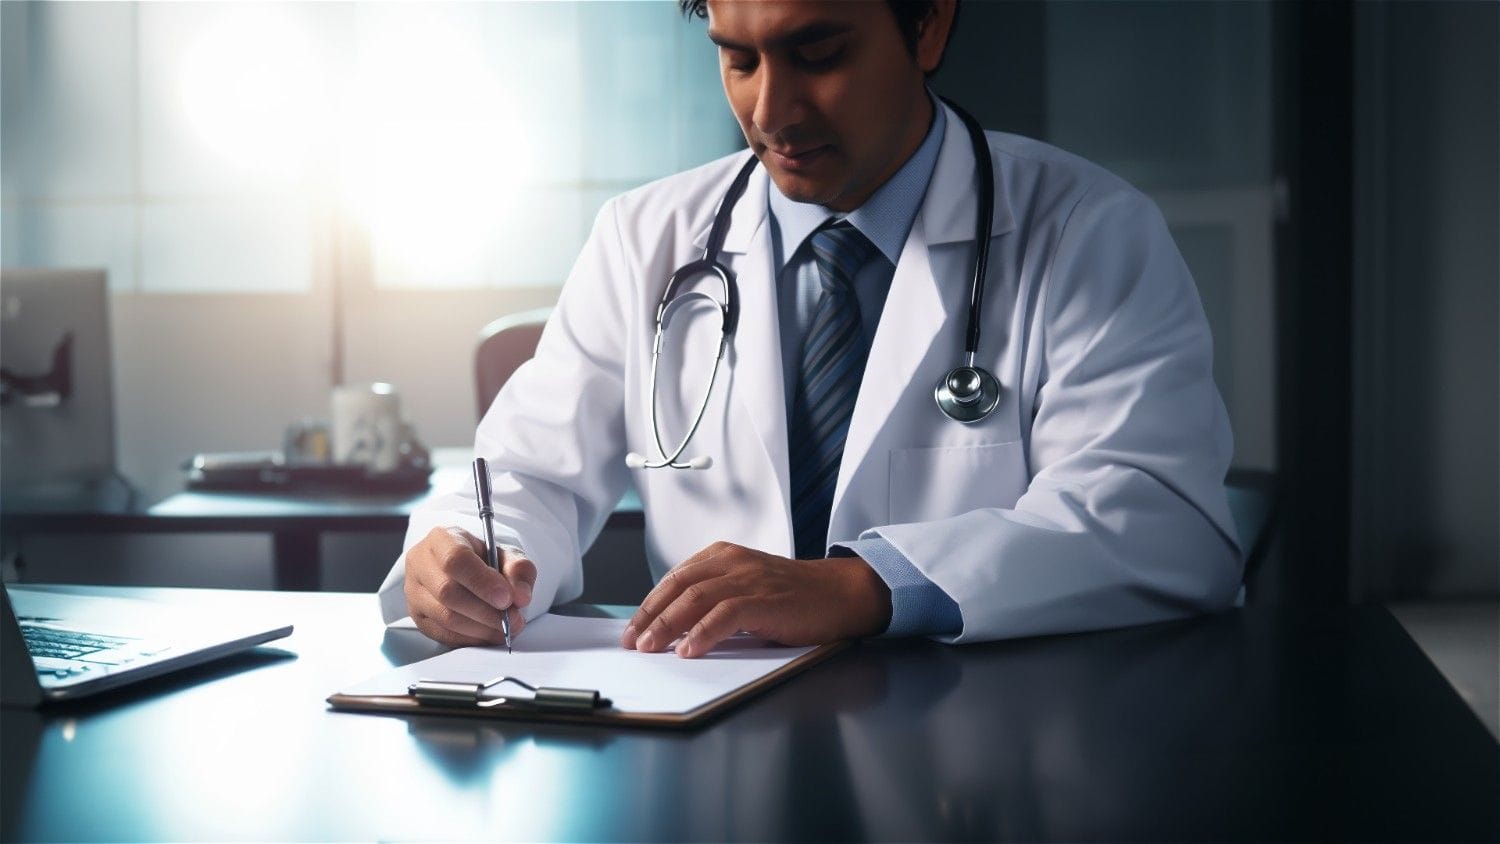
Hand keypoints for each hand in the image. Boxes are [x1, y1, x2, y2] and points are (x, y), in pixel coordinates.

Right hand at [404, 526, 536, 646]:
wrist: (467, 571)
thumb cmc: (485, 560)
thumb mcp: (507, 555)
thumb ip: (518, 570)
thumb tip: (521, 597)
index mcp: (442, 539)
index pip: (455, 559)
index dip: (482, 582)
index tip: (507, 599)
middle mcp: (421, 563)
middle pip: (447, 591)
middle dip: (485, 610)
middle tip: (513, 619)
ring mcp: (414, 591)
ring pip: (444, 616)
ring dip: (480, 628)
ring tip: (506, 628)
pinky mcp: (417, 616)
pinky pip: (442, 633)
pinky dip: (470, 638)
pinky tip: (489, 634)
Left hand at [621, 541, 891, 657]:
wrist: (842, 593)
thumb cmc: (795, 597)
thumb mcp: (747, 588)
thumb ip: (715, 600)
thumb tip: (675, 629)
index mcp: (724, 556)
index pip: (675, 578)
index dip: (650, 604)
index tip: (632, 628)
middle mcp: (733, 562)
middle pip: (678, 586)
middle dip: (650, 616)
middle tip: (633, 641)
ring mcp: (749, 579)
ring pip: (695, 598)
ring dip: (668, 626)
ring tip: (651, 648)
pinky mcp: (766, 600)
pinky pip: (725, 614)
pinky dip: (703, 633)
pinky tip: (689, 650)